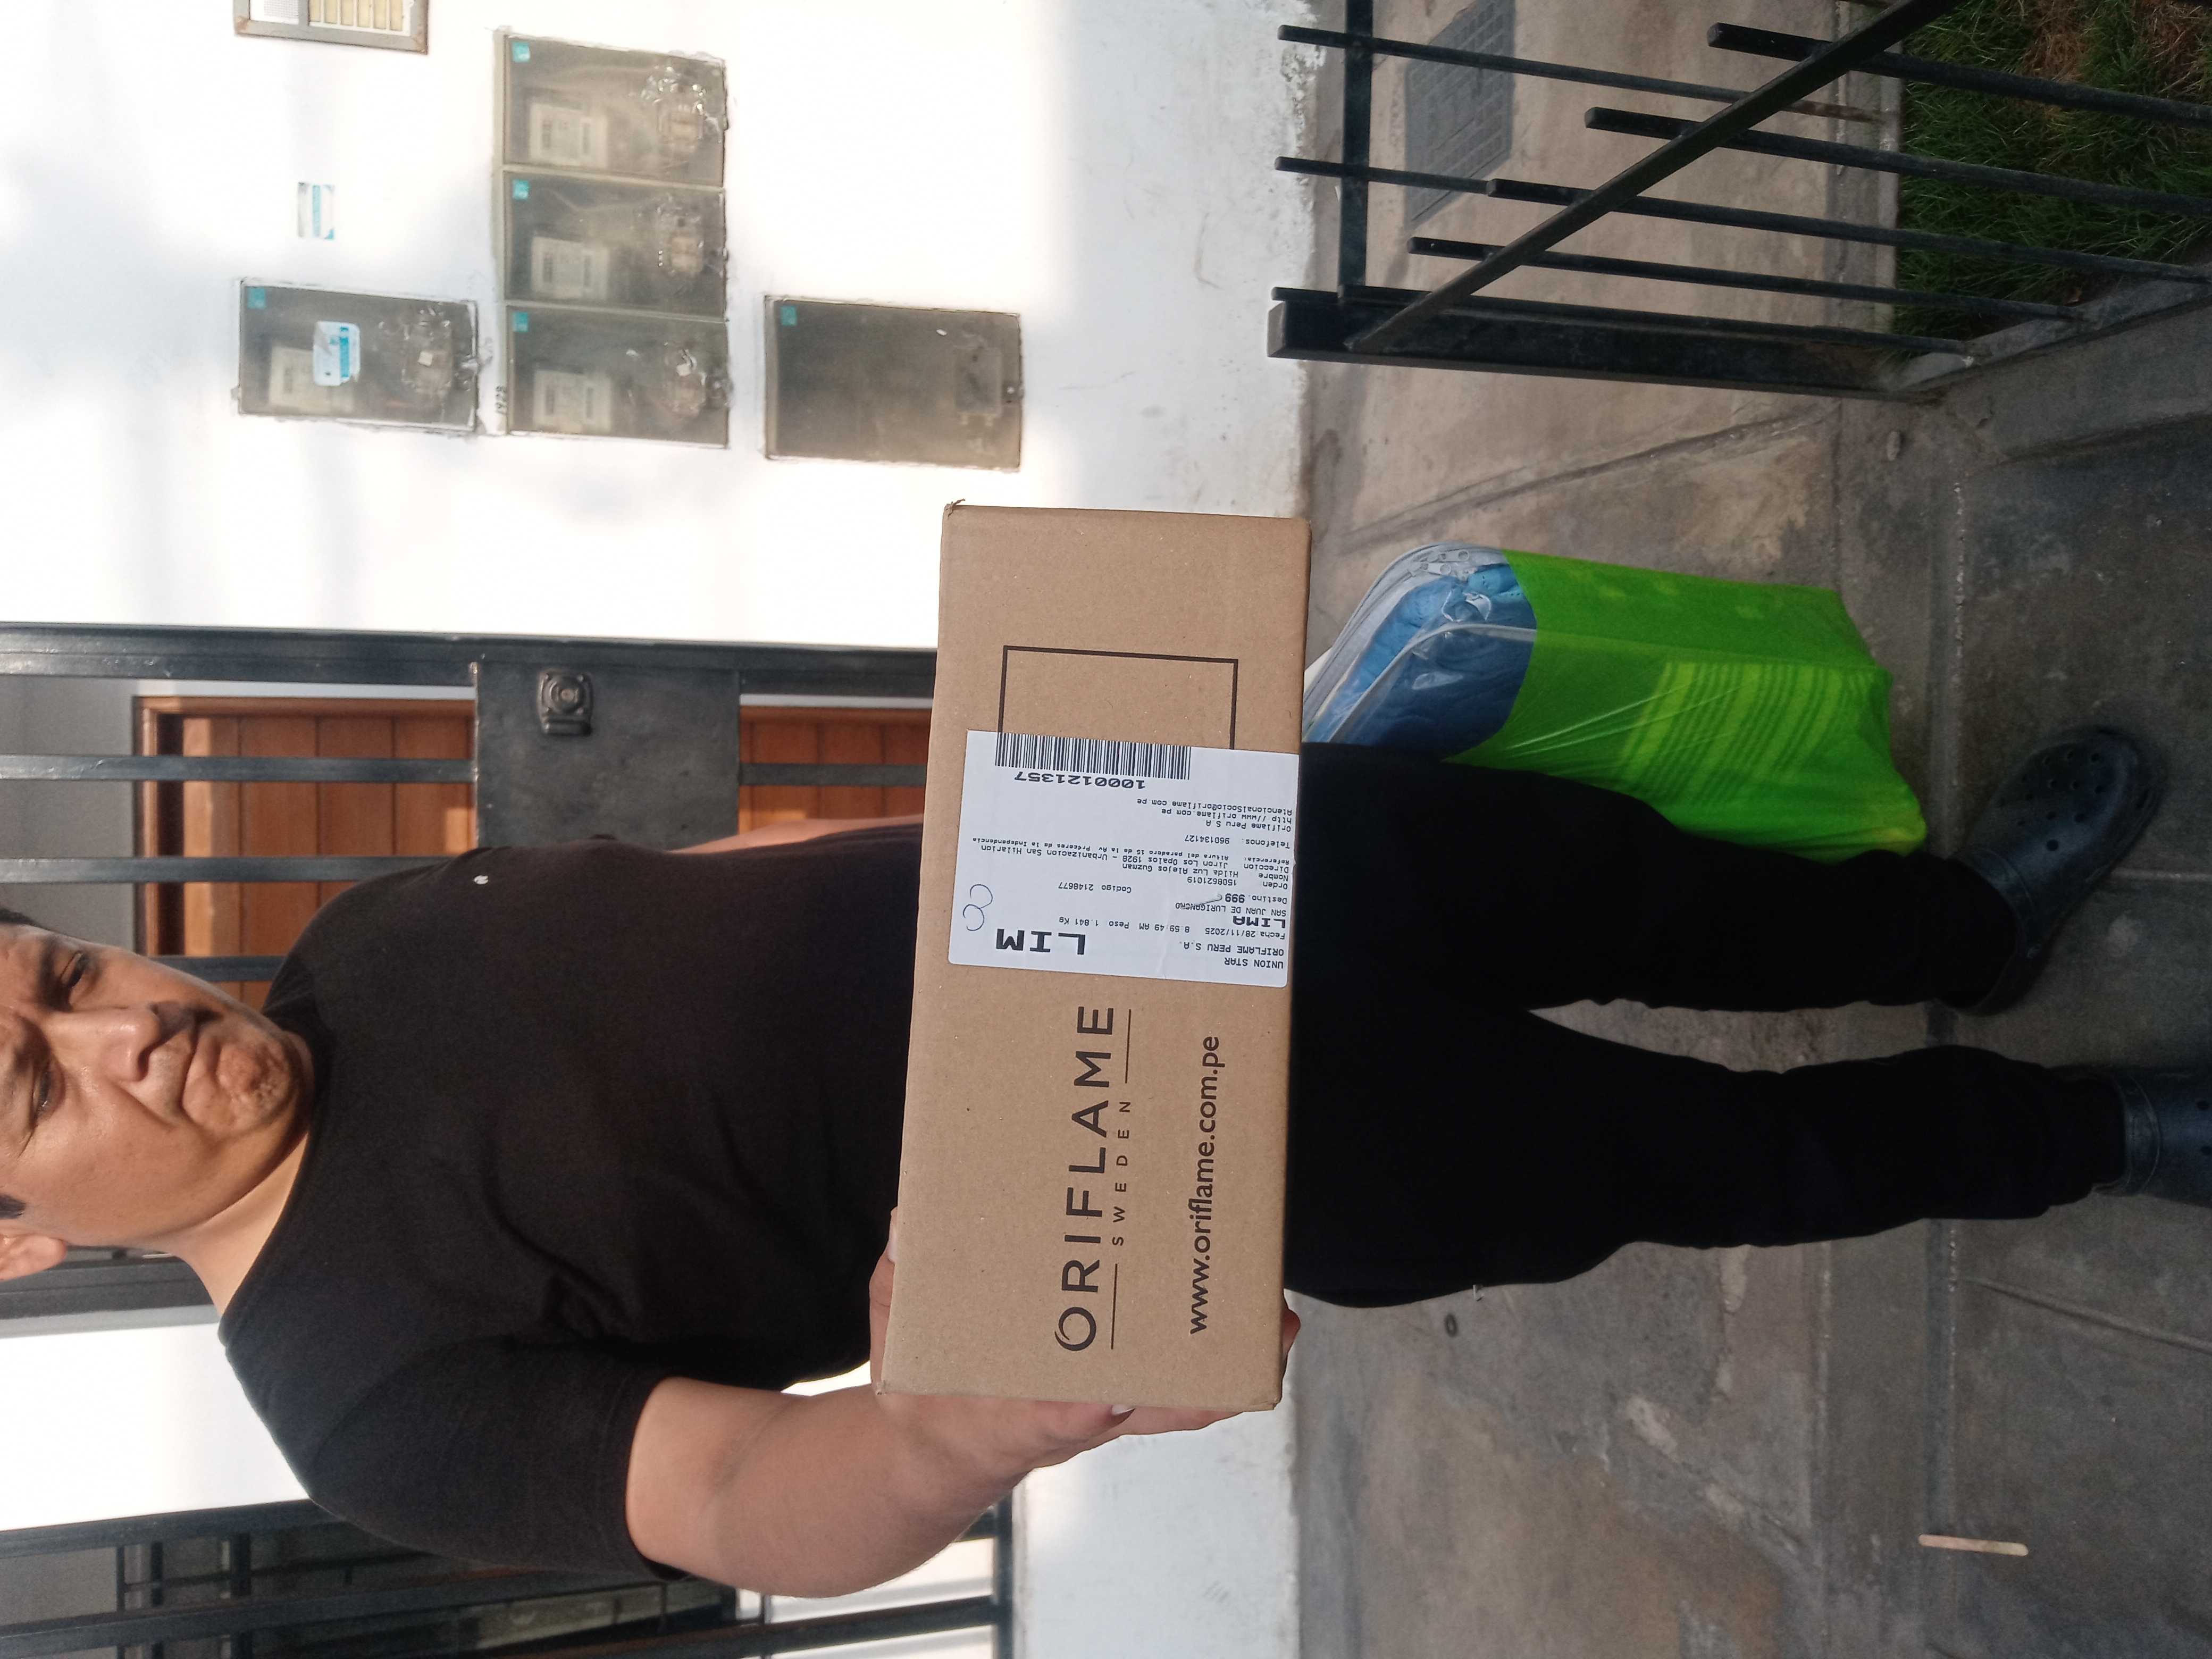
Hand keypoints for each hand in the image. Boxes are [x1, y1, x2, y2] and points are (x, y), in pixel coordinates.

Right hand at [864, 1210, 1299, 1486]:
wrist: (943, 1457)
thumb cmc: (925, 1394)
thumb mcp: (897, 1343)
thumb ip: (900, 1287)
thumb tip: (910, 1222)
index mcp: (1010, 1419)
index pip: (1055, 1421)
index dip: (1082, 1411)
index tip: (1105, 1394)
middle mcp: (1073, 1419)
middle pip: (1155, 1412)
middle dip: (1205, 1379)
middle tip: (1257, 1323)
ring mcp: (1103, 1412)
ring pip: (1181, 1402)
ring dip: (1229, 1367)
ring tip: (1277, 1315)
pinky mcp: (1119, 1399)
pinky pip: (1179, 1389)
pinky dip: (1217, 1366)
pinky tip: (1251, 1319)